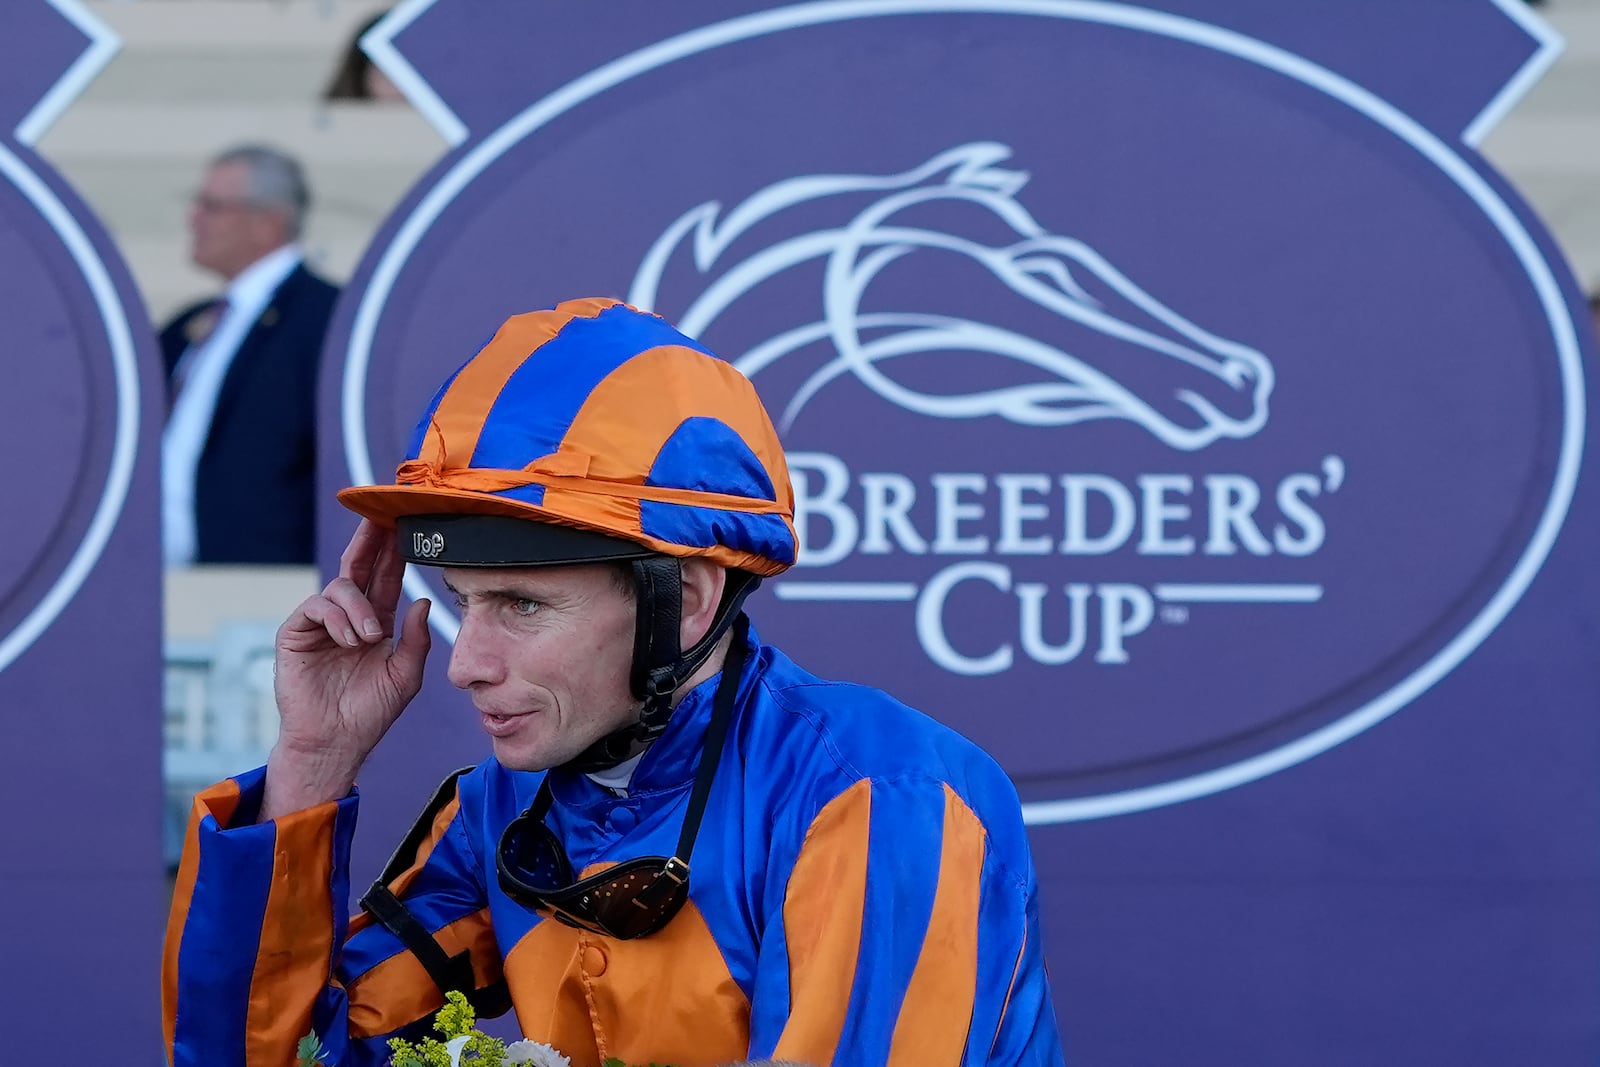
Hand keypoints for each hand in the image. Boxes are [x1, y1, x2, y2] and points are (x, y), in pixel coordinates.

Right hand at [261, 519, 431, 819]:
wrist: (336, 741)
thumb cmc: (370, 712)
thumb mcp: (405, 675)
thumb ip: (415, 638)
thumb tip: (422, 599)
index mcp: (376, 622)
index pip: (387, 577)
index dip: (395, 551)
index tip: (407, 523)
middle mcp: (348, 617)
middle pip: (359, 566)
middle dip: (371, 540)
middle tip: (381, 516)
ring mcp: (320, 623)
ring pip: (341, 587)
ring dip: (360, 608)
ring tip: (369, 638)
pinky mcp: (296, 633)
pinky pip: (317, 606)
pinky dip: (338, 618)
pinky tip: (350, 640)